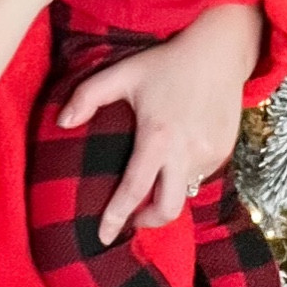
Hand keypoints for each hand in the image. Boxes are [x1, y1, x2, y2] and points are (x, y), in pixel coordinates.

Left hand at [58, 3, 262, 242]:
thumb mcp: (123, 73)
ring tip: (156, 175)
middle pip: (168, 208)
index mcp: (158, 136)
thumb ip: (87, 96)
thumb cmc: (166, 61)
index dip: (116, 217)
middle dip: (148, 221)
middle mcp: (187, 151)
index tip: (102, 236)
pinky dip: (186, 172)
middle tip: (133, 218)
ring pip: (185, 189)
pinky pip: (201, 174)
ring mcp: (209, 153)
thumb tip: (62, 123)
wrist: (218, 50)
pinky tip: (179, 152)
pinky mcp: (224, 150)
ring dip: (167, 191)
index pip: (134, 190)